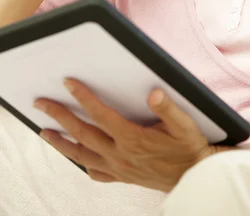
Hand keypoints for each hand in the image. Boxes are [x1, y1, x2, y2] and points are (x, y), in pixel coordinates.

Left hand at [33, 79, 225, 191]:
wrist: (196, 176)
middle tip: (42, 103)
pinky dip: (84, 165)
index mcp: (132, 138)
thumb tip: (153, 93)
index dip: (83, 97)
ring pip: (83, 155)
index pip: (100, 114)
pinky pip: (97, 174)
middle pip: (83, 133)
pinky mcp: (124, 177)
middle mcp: (120, 154)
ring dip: (61, 143)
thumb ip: (167, 108)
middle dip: (60, 116)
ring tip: (44, 133)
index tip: (69, 83)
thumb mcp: (184, 124)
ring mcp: (119, 168)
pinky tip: (78, 160)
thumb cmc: (189, 147)